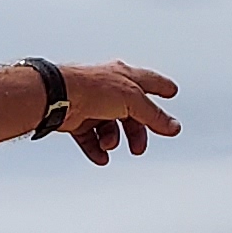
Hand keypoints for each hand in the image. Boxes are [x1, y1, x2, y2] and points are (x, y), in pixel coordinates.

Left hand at [53, 62, 179, 163]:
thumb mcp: (132, 100)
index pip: (149, 81)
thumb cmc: (90, 87)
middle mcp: (108, 88)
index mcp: (123, 76)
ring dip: (113, 140)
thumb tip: (172, 125)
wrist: (59, 96)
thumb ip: (153, 115)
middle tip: (139, 146)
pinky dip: (96, 149)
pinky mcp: (76, 119)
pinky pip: (90, 138)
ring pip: (110, 128)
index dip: (162, 87)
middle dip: (137, 132)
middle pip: (131, 113)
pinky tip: (101, 155)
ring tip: (110, 145)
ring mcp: (92, 104)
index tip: (171, 92)